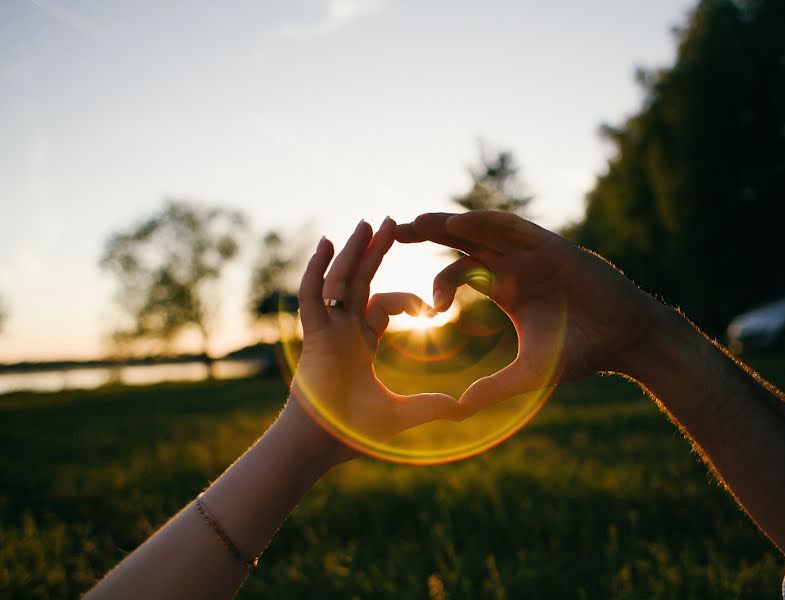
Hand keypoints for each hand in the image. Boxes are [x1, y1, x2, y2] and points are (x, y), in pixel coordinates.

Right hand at [292, 218, 461, 449]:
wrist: (320, 446)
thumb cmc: (354, 433)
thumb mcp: (403, 415)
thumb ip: (431, 408)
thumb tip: (464, 410)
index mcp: (361, 342)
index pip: (383, 305)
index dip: (408, 300)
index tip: (431, 308)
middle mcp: (342, 330)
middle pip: (360, 280)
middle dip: (375, 252)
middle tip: (391, 221)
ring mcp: (326, 331)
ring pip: (339, 281)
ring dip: (353, 252)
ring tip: (367, 223)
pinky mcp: (313, 336)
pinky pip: (311, 297)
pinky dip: (316, 271)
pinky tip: (326, 244)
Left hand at [396, 211, 662, 414]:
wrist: (624, 338)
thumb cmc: (580, 352)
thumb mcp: (530, 373)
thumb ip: (494, 388)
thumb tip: (458, 409)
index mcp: (504, 289)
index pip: (459, 275)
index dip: (436, 284)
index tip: (421, 305)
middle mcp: (513, 265)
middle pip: (462, 243)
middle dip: (429, 235)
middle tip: (392, 233)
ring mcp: (531, 252)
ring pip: (482, 230)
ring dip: (449, 224)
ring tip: (416, 221)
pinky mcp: (548, 245)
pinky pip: (511, 228)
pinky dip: (484, 224)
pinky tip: (457, 224)